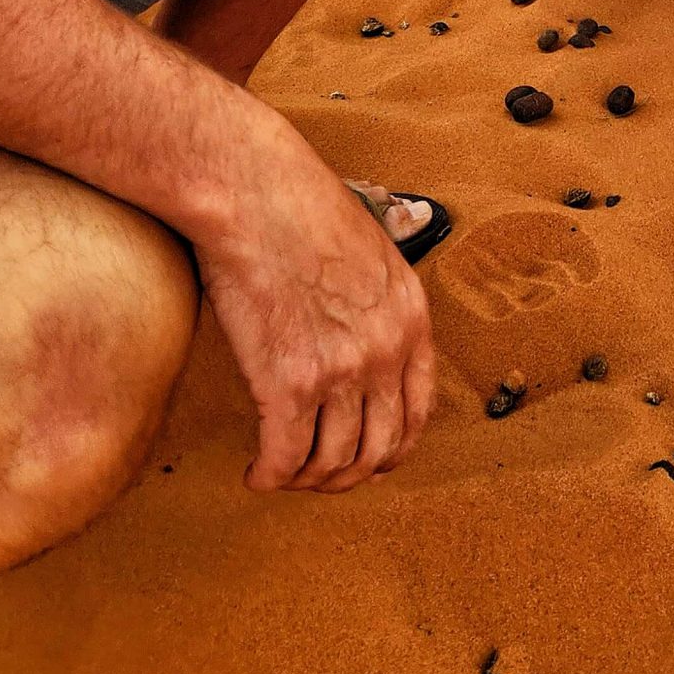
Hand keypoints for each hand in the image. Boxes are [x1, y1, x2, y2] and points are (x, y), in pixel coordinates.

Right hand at [194, 124, 435, 495]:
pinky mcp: (288, 383)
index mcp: (410, 319)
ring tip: (281, 473)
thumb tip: (356, 336)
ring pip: (332, 461)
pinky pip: (285, 457)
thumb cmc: (298, 209)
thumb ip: (375, 302)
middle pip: (378, 449)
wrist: (257, 193)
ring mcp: (341, 371)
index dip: (392, 448)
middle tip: (316, 477)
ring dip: (305, 480)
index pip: (418, 412)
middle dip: (346, 475)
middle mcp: (385, 351)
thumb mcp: (370, 251)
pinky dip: (268, 476)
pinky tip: (254, 474)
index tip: (367, 460)